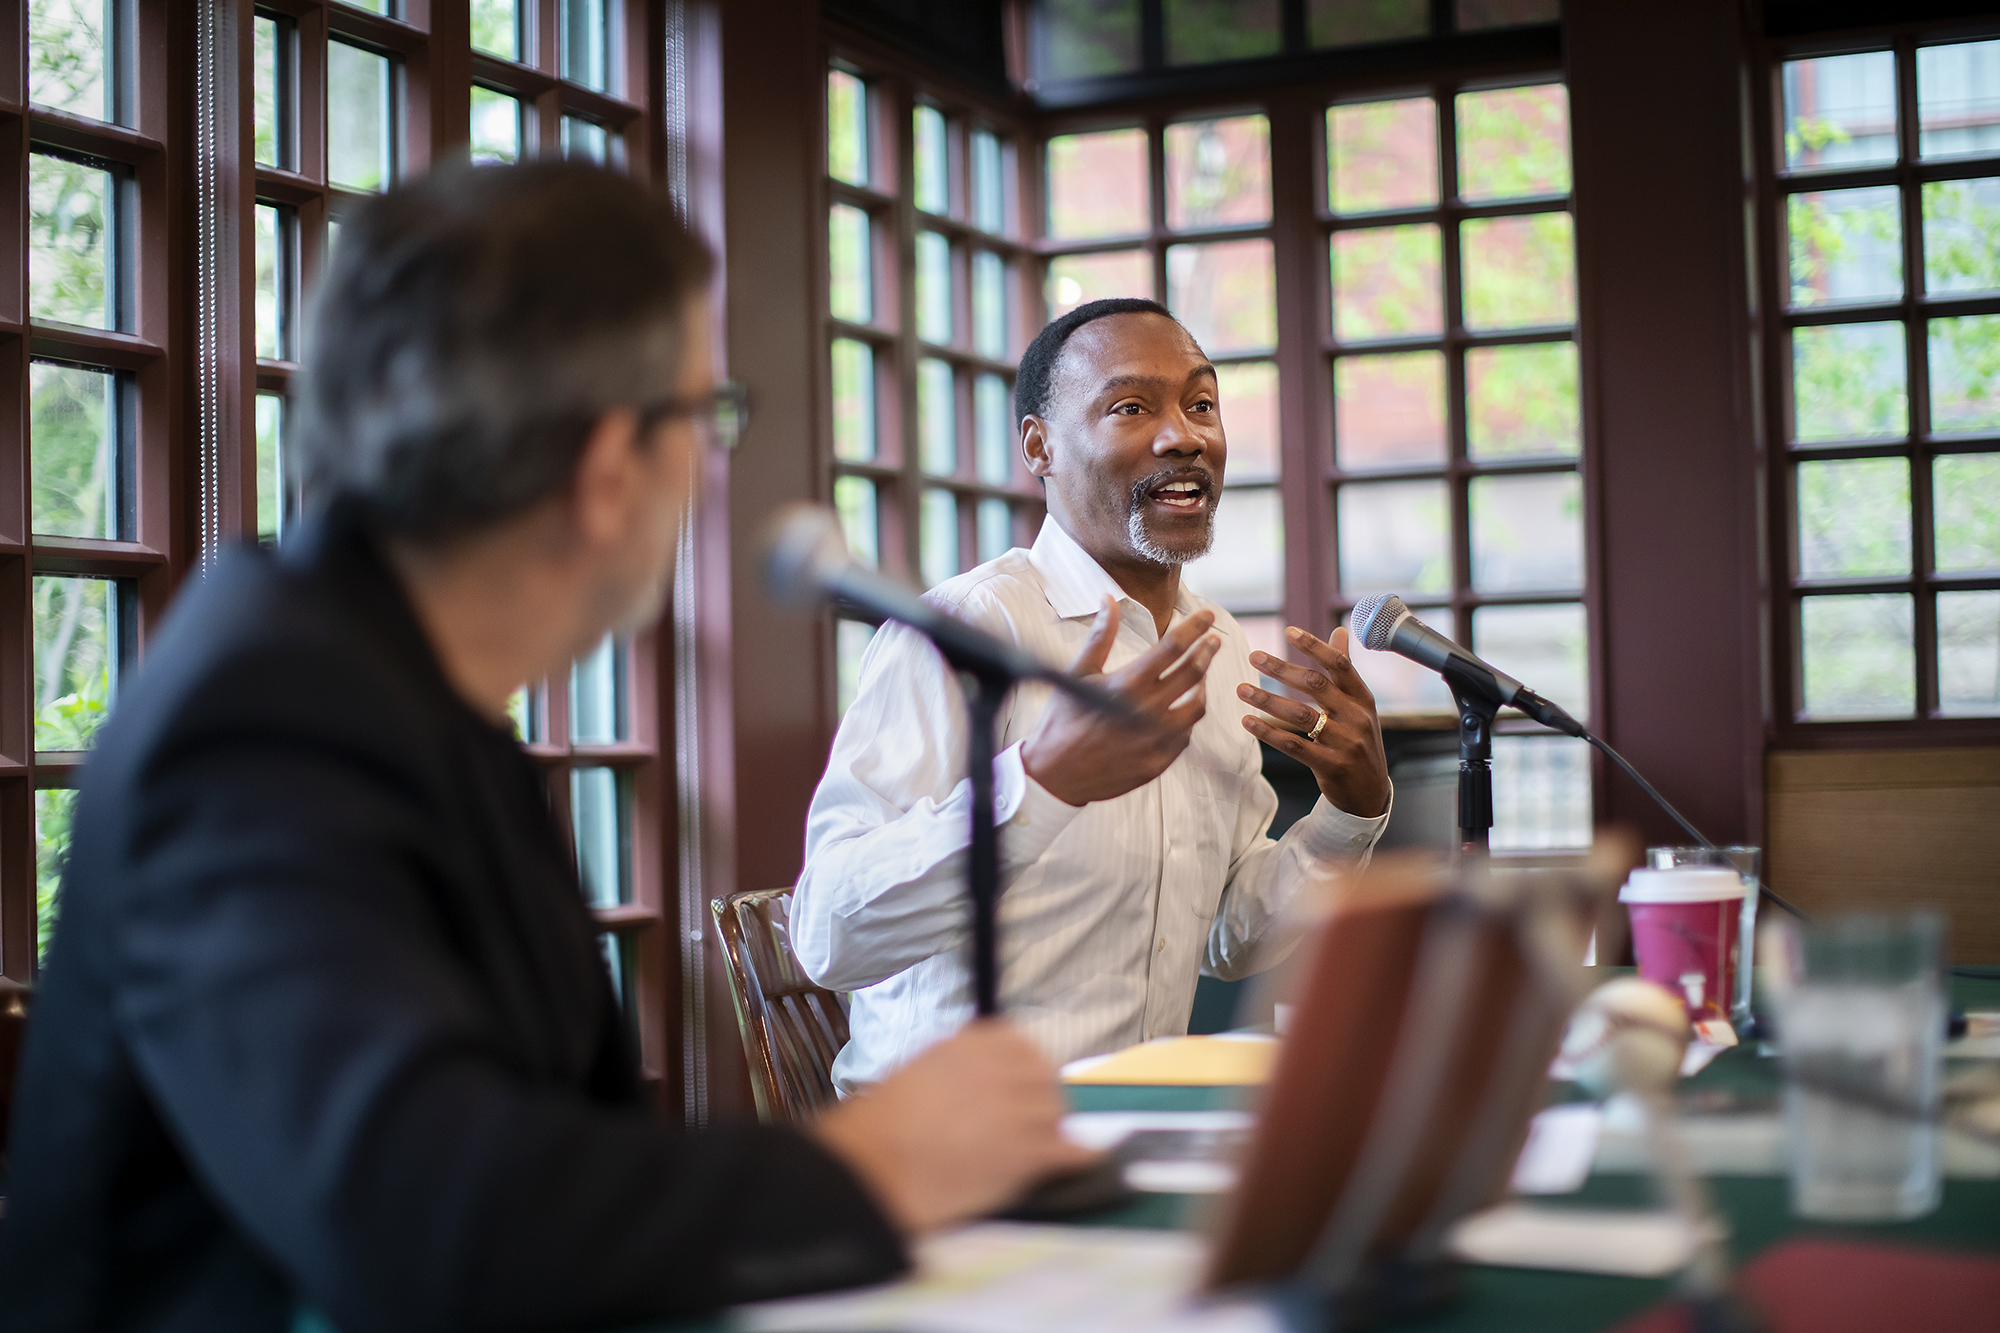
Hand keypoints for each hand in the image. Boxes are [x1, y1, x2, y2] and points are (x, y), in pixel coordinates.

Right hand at [809, 1019, 1097, 1235]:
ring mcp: (1017, 1108)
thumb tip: (982, 1085)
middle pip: (1046, 1079)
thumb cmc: (877, 1127)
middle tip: (1033, 1125)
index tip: (1026, 1087)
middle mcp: (1000, 1068)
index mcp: (970, 1043)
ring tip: (1037, 1152)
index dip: (1027, 1069)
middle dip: (1042, 1101)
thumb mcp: (917, 1072)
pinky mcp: (1026, 1151)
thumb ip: (957, 1071)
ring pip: (1058, 1115)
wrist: (872, 1167)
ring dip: (1051, 1132)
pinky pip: (1070, 1151)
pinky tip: (1076, 1164)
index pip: (1022, 1045)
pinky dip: (1076, 1159)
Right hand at [1020, 598, 1221, 806]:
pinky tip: (1181, 707)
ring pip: (1197, 706)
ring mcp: (1155, 739)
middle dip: (1207, 651)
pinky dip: (1187, 717)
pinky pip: (1185, 734)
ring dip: (1203, 685)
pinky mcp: (1158, 761)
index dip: (1194, 628)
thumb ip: (1100, 636)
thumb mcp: (1077, 674)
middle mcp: (1146, 711)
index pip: (1172, 647)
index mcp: (1126, 684)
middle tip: (1214, 639)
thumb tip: (1108, 599)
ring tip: (1201, 674)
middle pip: (1192, 673)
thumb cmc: (1062, 720)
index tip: (1208, 616)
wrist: (1053, 774)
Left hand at [1237, 626, 1390, 818]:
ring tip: (1242, 690)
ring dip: (1267, 700)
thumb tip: (1340, 630)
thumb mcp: (1360, 706)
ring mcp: (1344, 742)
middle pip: (1316, 685)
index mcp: (1363, 698)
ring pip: (1300, 714)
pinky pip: (1293, 745)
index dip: (1314, 646)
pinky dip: (1268, 732)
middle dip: (1281, 668)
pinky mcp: (1330, 765)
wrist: (1370, 793)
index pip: (1339, 664)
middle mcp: (1356, 717)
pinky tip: (1248, 722)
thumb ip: (1345, 670)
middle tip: (1254, 656)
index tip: (1289, 631)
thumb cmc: (1359, 741)